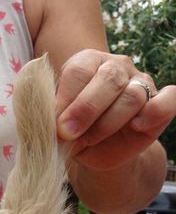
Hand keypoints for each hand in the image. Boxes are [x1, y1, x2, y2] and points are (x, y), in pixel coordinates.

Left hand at [55, 49, 174, 170]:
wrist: (95, 151)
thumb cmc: (70, 131)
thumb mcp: (55, 123)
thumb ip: (52, 115)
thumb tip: (49, 119)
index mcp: (86, 62)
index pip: (78, 70)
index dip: (65, 98)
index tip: (54, 124)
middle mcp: (116, 67)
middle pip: (108, 78)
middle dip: (85, 110)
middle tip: (67, 133)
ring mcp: (141, 82)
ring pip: (132, 95)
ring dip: (107, 123)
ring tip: (89, 139)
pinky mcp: (160, 103)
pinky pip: (169, 98)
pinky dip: (156, 111)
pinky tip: (137, 126)